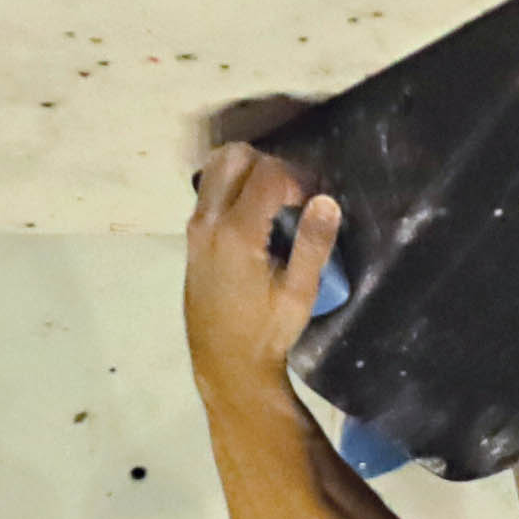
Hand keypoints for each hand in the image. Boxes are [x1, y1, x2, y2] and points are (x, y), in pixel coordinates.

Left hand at [182, 141, 337, 379]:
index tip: (314, 200)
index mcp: (237, 233)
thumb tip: (327, 200)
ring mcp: (195, 228)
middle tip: (293, 195)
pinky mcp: (191, 237)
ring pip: (216, 168)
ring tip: (274, 202)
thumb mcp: (299, 293)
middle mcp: (208, 221)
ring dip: (248, 172)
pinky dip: (232, 187)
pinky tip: (255, 216)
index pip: (268, 173)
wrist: (225, 363)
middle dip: (269, 165)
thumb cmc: (266, 332)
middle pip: (235, 156)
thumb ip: (314, 244)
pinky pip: (209, 190)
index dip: (298, 177)